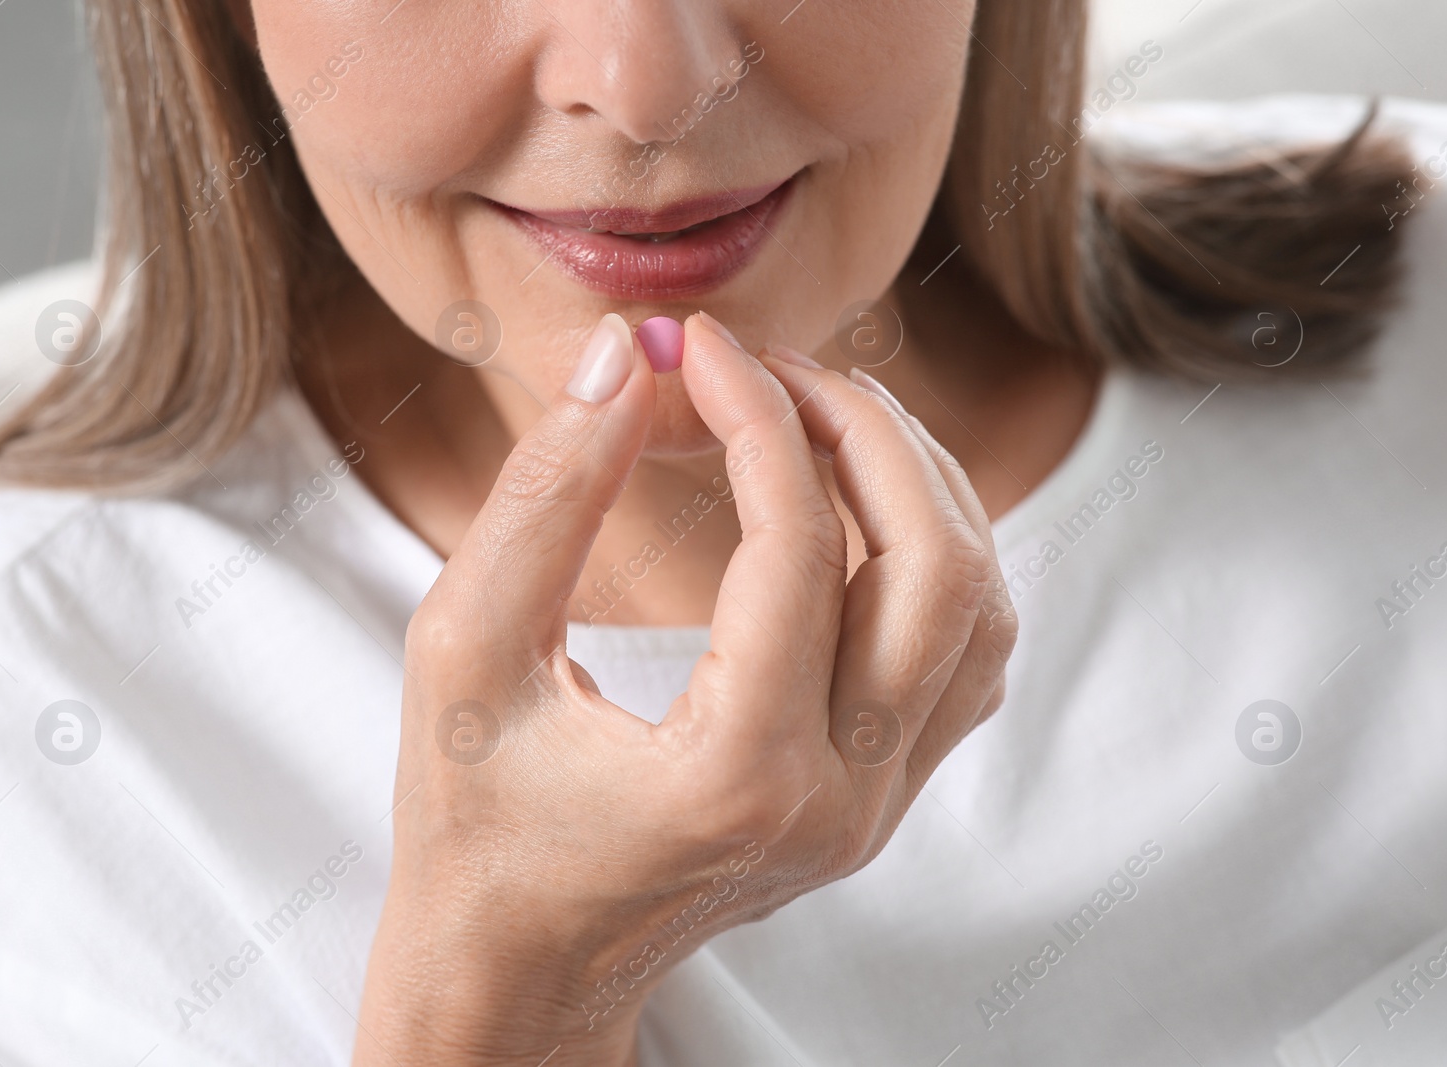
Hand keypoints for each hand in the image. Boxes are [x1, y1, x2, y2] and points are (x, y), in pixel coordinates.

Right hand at [352, 312, 1015, 1065]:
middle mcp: (839, 799)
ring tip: (815, 418)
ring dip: (917, 487)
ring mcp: (875, 807)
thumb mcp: (465, 652)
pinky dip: (932, 554)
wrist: (518, 969)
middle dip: (864, 432)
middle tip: (767, 368)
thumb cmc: (472, 824)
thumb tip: (621, 358)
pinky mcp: (881, 799)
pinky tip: (850, 507)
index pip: (798, 545)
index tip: (691, 345)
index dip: (754, 412)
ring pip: (980, 609)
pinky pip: (965, 655)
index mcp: (735, 775)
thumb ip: (543, 498)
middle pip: (939, 568)